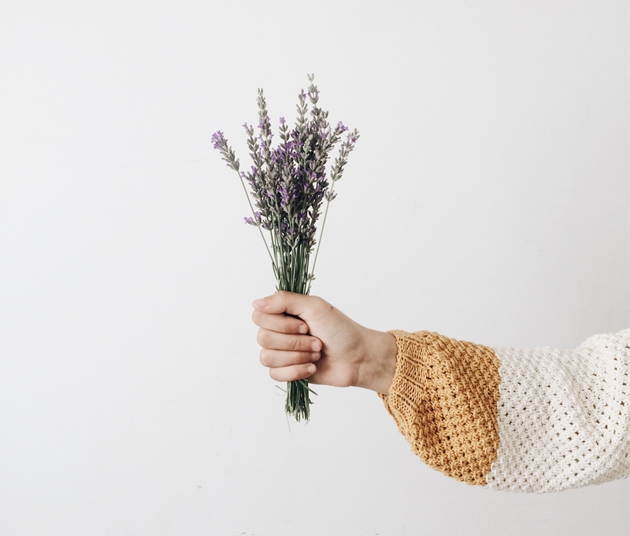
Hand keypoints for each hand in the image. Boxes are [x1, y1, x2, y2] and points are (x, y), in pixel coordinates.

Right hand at [251, 291, 397, 393]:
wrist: (357, 357)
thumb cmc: (339, 329)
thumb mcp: (314, 307)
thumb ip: (284, 300)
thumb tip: (255, 303)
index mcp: (282, 313)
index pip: (259, 316)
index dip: (280, 324)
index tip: (304, 325)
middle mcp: (277, 331)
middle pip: (263, 338)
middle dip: (294, 342)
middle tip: (316, 341)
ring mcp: (280, 352)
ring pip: (267, 358)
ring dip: (297, 356)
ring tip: (316, 353)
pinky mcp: (286, 371)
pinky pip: (275, 374)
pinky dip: (296, 371)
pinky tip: (312, 368)